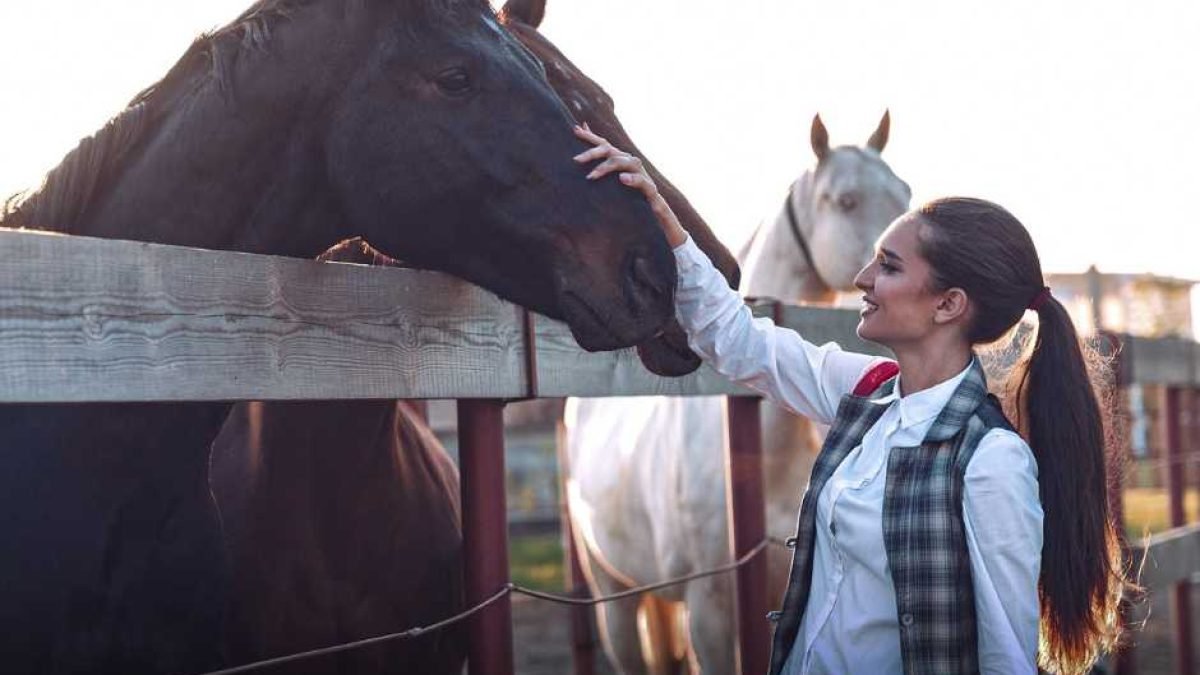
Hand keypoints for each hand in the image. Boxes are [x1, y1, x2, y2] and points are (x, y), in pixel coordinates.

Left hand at [573, 124, 687, 247]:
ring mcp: (641, 174)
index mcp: (621, 161)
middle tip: (576, 160)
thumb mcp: (611, 185)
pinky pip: (642, 181)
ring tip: (591, 176)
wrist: (655, 214)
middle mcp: (631, 163)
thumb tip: (582, 165)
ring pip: (624, 162)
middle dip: (592, 152)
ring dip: (606, 167)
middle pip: (611, 150)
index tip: (575, 130)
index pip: (605, 144)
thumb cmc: (631, 197)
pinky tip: (622, 179)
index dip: (591, 136)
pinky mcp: (650, 189)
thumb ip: (600, 172)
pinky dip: (632, 179)